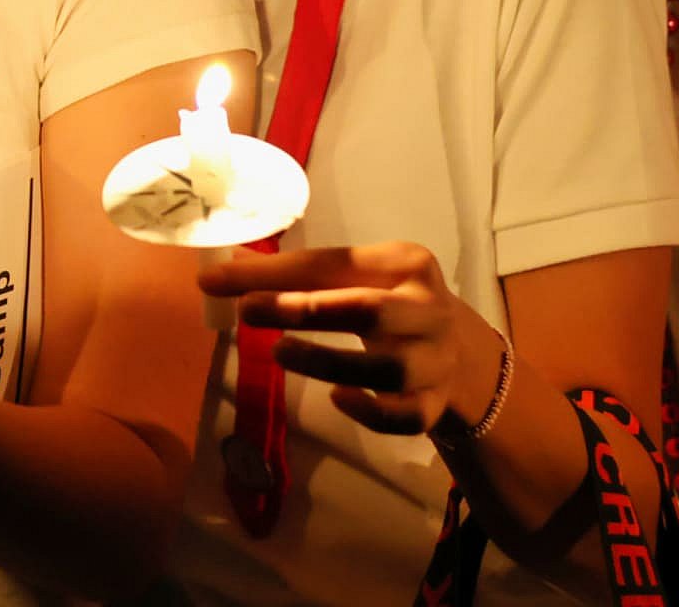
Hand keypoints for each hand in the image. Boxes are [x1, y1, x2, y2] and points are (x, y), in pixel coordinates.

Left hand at [201, 242, 502, 436]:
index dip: (274, 273)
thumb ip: (299, 277)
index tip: (218, 282)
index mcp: (406, 263)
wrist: (460, 353)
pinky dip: (370, 412)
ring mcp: (436, 361)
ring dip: (327, 362)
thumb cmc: (388, 303)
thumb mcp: (357, 277)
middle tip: (247, 312)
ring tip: (280, 352)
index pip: (334, 263)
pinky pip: (403, 416)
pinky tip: (338, 399)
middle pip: (368, 310)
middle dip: (306, 311)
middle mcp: (427, 309)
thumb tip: (220, 276)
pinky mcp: (434, 405)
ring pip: (386, 370)